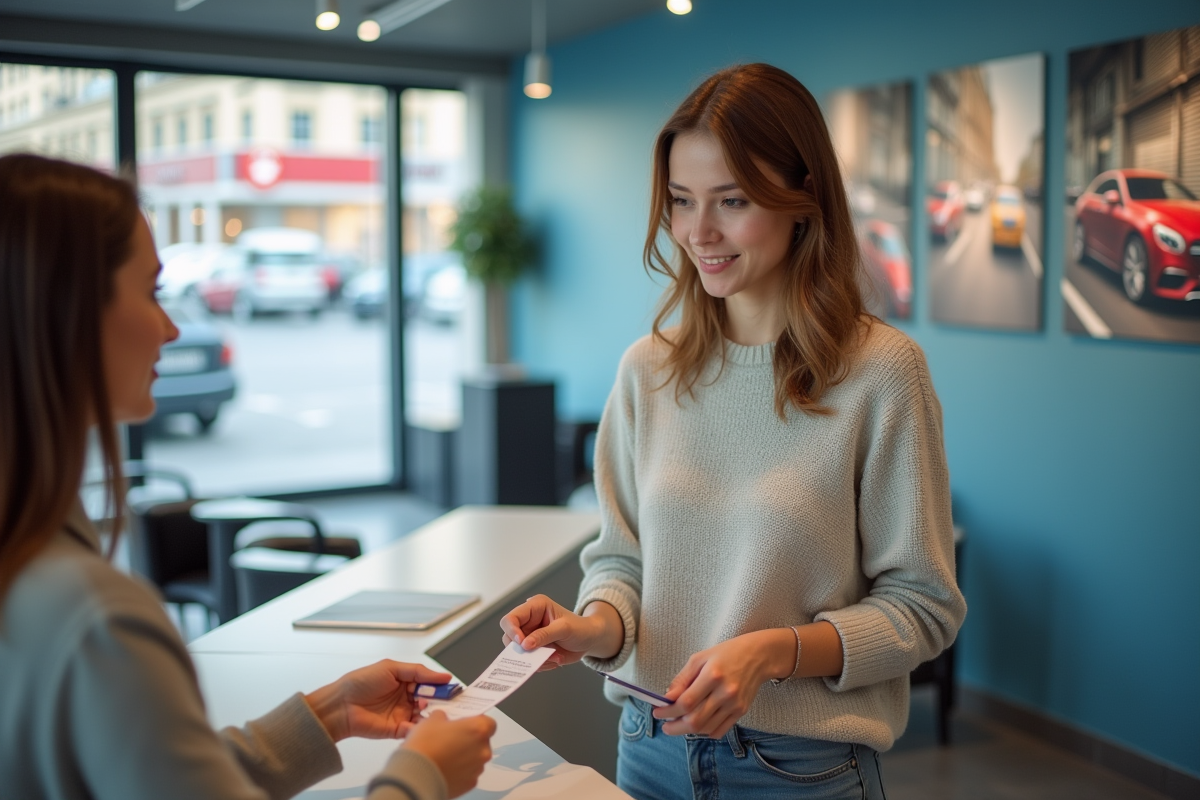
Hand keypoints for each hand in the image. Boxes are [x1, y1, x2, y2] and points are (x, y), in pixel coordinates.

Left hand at [304, 659, 452, 741]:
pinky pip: (413, 730)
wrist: (341, 705)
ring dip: (430, 714)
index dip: (442, 686)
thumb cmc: (362, 682)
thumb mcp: (392, 668)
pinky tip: (421, 722)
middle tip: (446, 701)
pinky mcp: (397, 730)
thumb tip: (444, 676)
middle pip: (431, 701)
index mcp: (407, 682)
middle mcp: (407, 698)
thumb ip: (419, 671)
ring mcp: (403, 715)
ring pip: (425, 716)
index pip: (430, 684)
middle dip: (439, 701)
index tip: (454, 688)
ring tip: (430, 710)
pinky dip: (419, 728)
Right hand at [403, 711, 496, 798]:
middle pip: (482, 742)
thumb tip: (442, 719)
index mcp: (478, 730)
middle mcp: (483, 749)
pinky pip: (468, 774)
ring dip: (464, 756)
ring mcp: (478, 768)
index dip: (477, 723)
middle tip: (450, 739)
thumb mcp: (431, 721)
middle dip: (469, 740)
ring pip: (475, 758)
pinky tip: (444, 769)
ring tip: (444, 756)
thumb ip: (442, 717)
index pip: (489, 723)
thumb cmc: (426, 743)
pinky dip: (459, 771)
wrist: (416, 775)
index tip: (464, 724)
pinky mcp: (470, 784)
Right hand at [499, 595, 618, 669]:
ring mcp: (530, 636)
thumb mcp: (565, 628)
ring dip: (535, 658)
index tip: (522, 644)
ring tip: (555, 657)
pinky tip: (555, 659)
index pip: (511, 618)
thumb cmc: (580, 628)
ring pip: (518, 652)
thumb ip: (544, 635)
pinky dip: (540, 664)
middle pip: (509, 637)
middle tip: (543, 654)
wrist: (590, 640)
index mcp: (535, 607)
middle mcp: (529, 620)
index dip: (512, 631)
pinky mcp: (534, 649)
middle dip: (525, 649)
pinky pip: (528, 660)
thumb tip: (525, 645)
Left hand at [654, 629, 792, 738]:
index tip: (657, 712)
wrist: (758, 657)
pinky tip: (698, 724)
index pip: (686, 702)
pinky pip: (719, 730)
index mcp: (712, 675)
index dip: (668, 711)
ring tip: (679, 723)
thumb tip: (667, 698)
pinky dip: (705, 731)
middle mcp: (725, 692)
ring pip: (706, 728)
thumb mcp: (700, 658)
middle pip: (695, 720)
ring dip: (688, 730)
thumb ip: (682, 679)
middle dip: (675, 726)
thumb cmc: (726, 654)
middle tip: (665, 726)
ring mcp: (734, 705)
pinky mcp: (741, 712)